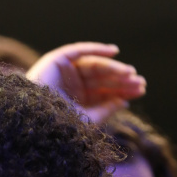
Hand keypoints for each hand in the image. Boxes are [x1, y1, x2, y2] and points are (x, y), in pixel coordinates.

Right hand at [26, 42, 145, 121]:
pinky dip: (96, 50)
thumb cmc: (58, 126)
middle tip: (140, 82)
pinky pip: (79, 51)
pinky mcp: (56, 60)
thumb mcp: (88, 119)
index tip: (140, 90)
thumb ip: (106, 110)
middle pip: (101, 79)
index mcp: (75, 101)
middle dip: (121, 80)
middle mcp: (69, 86)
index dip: (122, 90)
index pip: (103, 92)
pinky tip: (114, 52)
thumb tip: (125, 102)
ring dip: (113, 68)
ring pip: (94, 66)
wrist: (36, 121)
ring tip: (130, 73)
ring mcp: (63, 72)